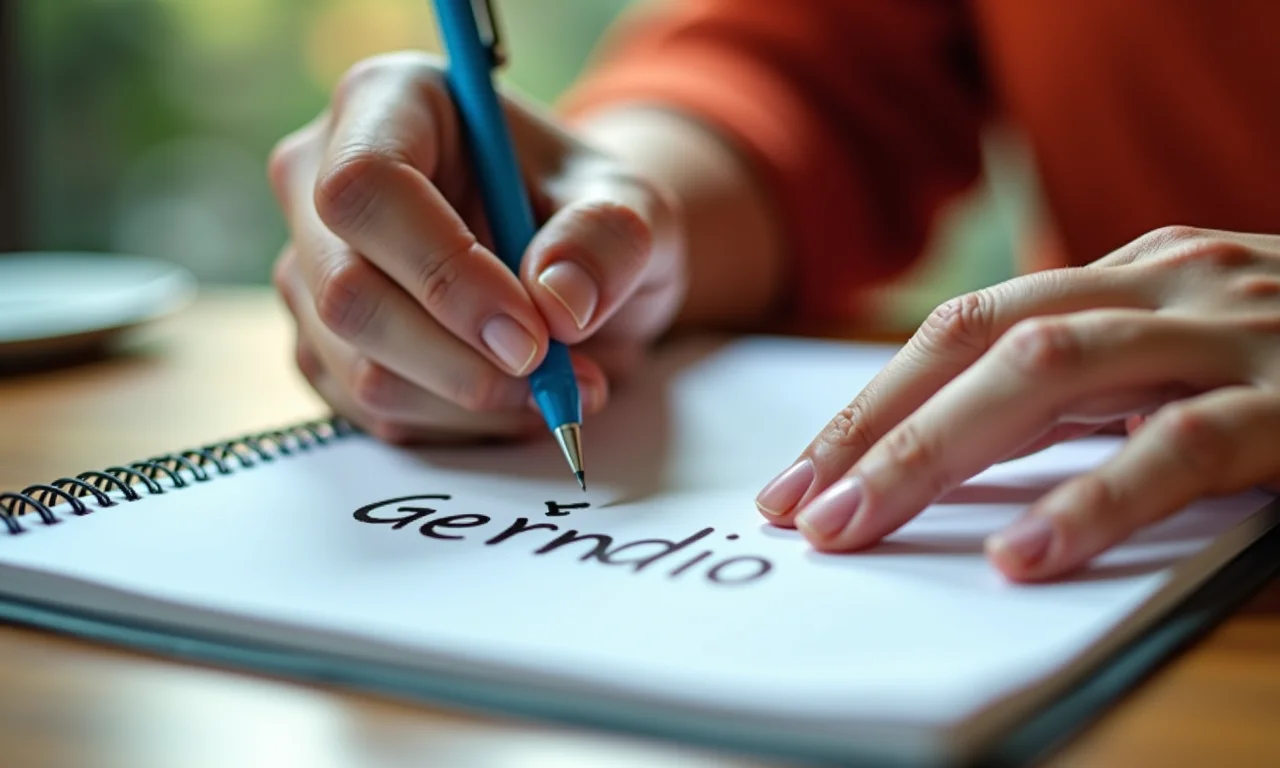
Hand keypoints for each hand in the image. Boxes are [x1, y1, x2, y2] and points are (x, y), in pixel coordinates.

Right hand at [269, 53, 683, 441]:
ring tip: (561, 387)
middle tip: (560, 378)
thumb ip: (609, 239)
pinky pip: (371, 412)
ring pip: (360, 367)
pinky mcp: (321, 345)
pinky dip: (458, 425)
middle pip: (347, 291)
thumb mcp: (632, 205)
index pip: (368, 186)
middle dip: (462, 360)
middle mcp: (319, 179)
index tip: (531, 333)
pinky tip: (516, 400)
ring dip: (473, 402)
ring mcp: (309, 269)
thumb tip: (559, 303)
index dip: (444, 271)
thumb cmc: (587, 213)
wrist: (570, 262)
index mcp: (387, 103)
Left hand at [757, 226, 1279, 580]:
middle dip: (878, 427)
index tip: (801, 473)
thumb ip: (1088, 388)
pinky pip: (1182, 448)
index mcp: (1128, 274)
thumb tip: (956, 451)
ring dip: (938, 452)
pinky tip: (1023, 558)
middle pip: (983, 339)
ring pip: (1051, 371)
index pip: (966, 326)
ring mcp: (1234, 335)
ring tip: (861, 524)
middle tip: (802, 508)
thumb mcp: (1181, 352)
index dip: (874, 400)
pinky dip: (1094, 502)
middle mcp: (1167, 284)